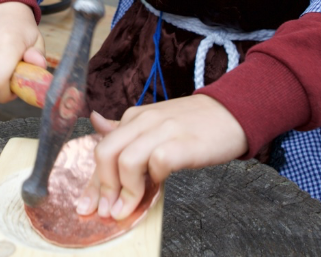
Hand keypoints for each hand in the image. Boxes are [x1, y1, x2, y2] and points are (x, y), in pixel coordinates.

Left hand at [76, 95, 247, 219]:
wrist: (232, 111)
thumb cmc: (193, 123)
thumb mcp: (154, 120)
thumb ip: (125, 128)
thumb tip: (96, 122)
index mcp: (134, 117)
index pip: (102, 149)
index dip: (93, 183)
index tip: (88, 206)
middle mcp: (144, 120)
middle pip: (106, 153)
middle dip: (103, 186)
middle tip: (108, 210)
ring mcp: (163, 130)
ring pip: (127, 160)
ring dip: (125, 190)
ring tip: (129, 206)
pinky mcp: (183, 143)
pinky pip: (158, 162)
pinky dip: (155, 178)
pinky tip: (161, 183)